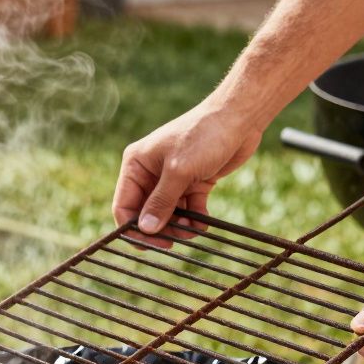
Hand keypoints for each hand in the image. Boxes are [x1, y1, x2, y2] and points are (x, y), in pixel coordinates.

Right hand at [113, 103, 260, 242]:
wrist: (238, 118)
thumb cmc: (203, 136)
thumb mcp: (178, 171)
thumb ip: (161, 202)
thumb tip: (146, 230)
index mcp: (136, 165)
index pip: (124, 206)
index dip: (133, 229)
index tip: (151, 244)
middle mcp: (150, 172)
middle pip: (146, 213)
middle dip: (160, 228)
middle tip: (175, 240)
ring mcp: (172, 178)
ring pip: (168, 214)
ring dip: (179, 226)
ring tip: (192, 229)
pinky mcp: (193, 182)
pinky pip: (188, 209)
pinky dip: (194, 219)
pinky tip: (203, 221)